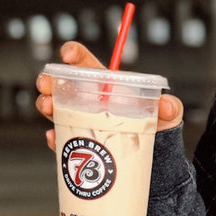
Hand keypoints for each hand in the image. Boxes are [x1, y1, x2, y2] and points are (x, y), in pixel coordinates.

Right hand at [35, 41, 183, 150]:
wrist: (152, 161)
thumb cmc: (156, 129)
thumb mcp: (166, 116)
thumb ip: (170, 107)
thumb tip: (167, 104)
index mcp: (105, 85)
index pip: (85, 63)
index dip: (73, 54)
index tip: (66, 54)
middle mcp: (88, 101)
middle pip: (62, 84)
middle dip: (49, 80)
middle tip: (45, 84)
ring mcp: (80, 122)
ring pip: (55, 109)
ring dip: (46, 105)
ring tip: (47, 107)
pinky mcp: (79, 143)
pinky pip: (62, 139)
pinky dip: (55, 139)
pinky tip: (54, 138)